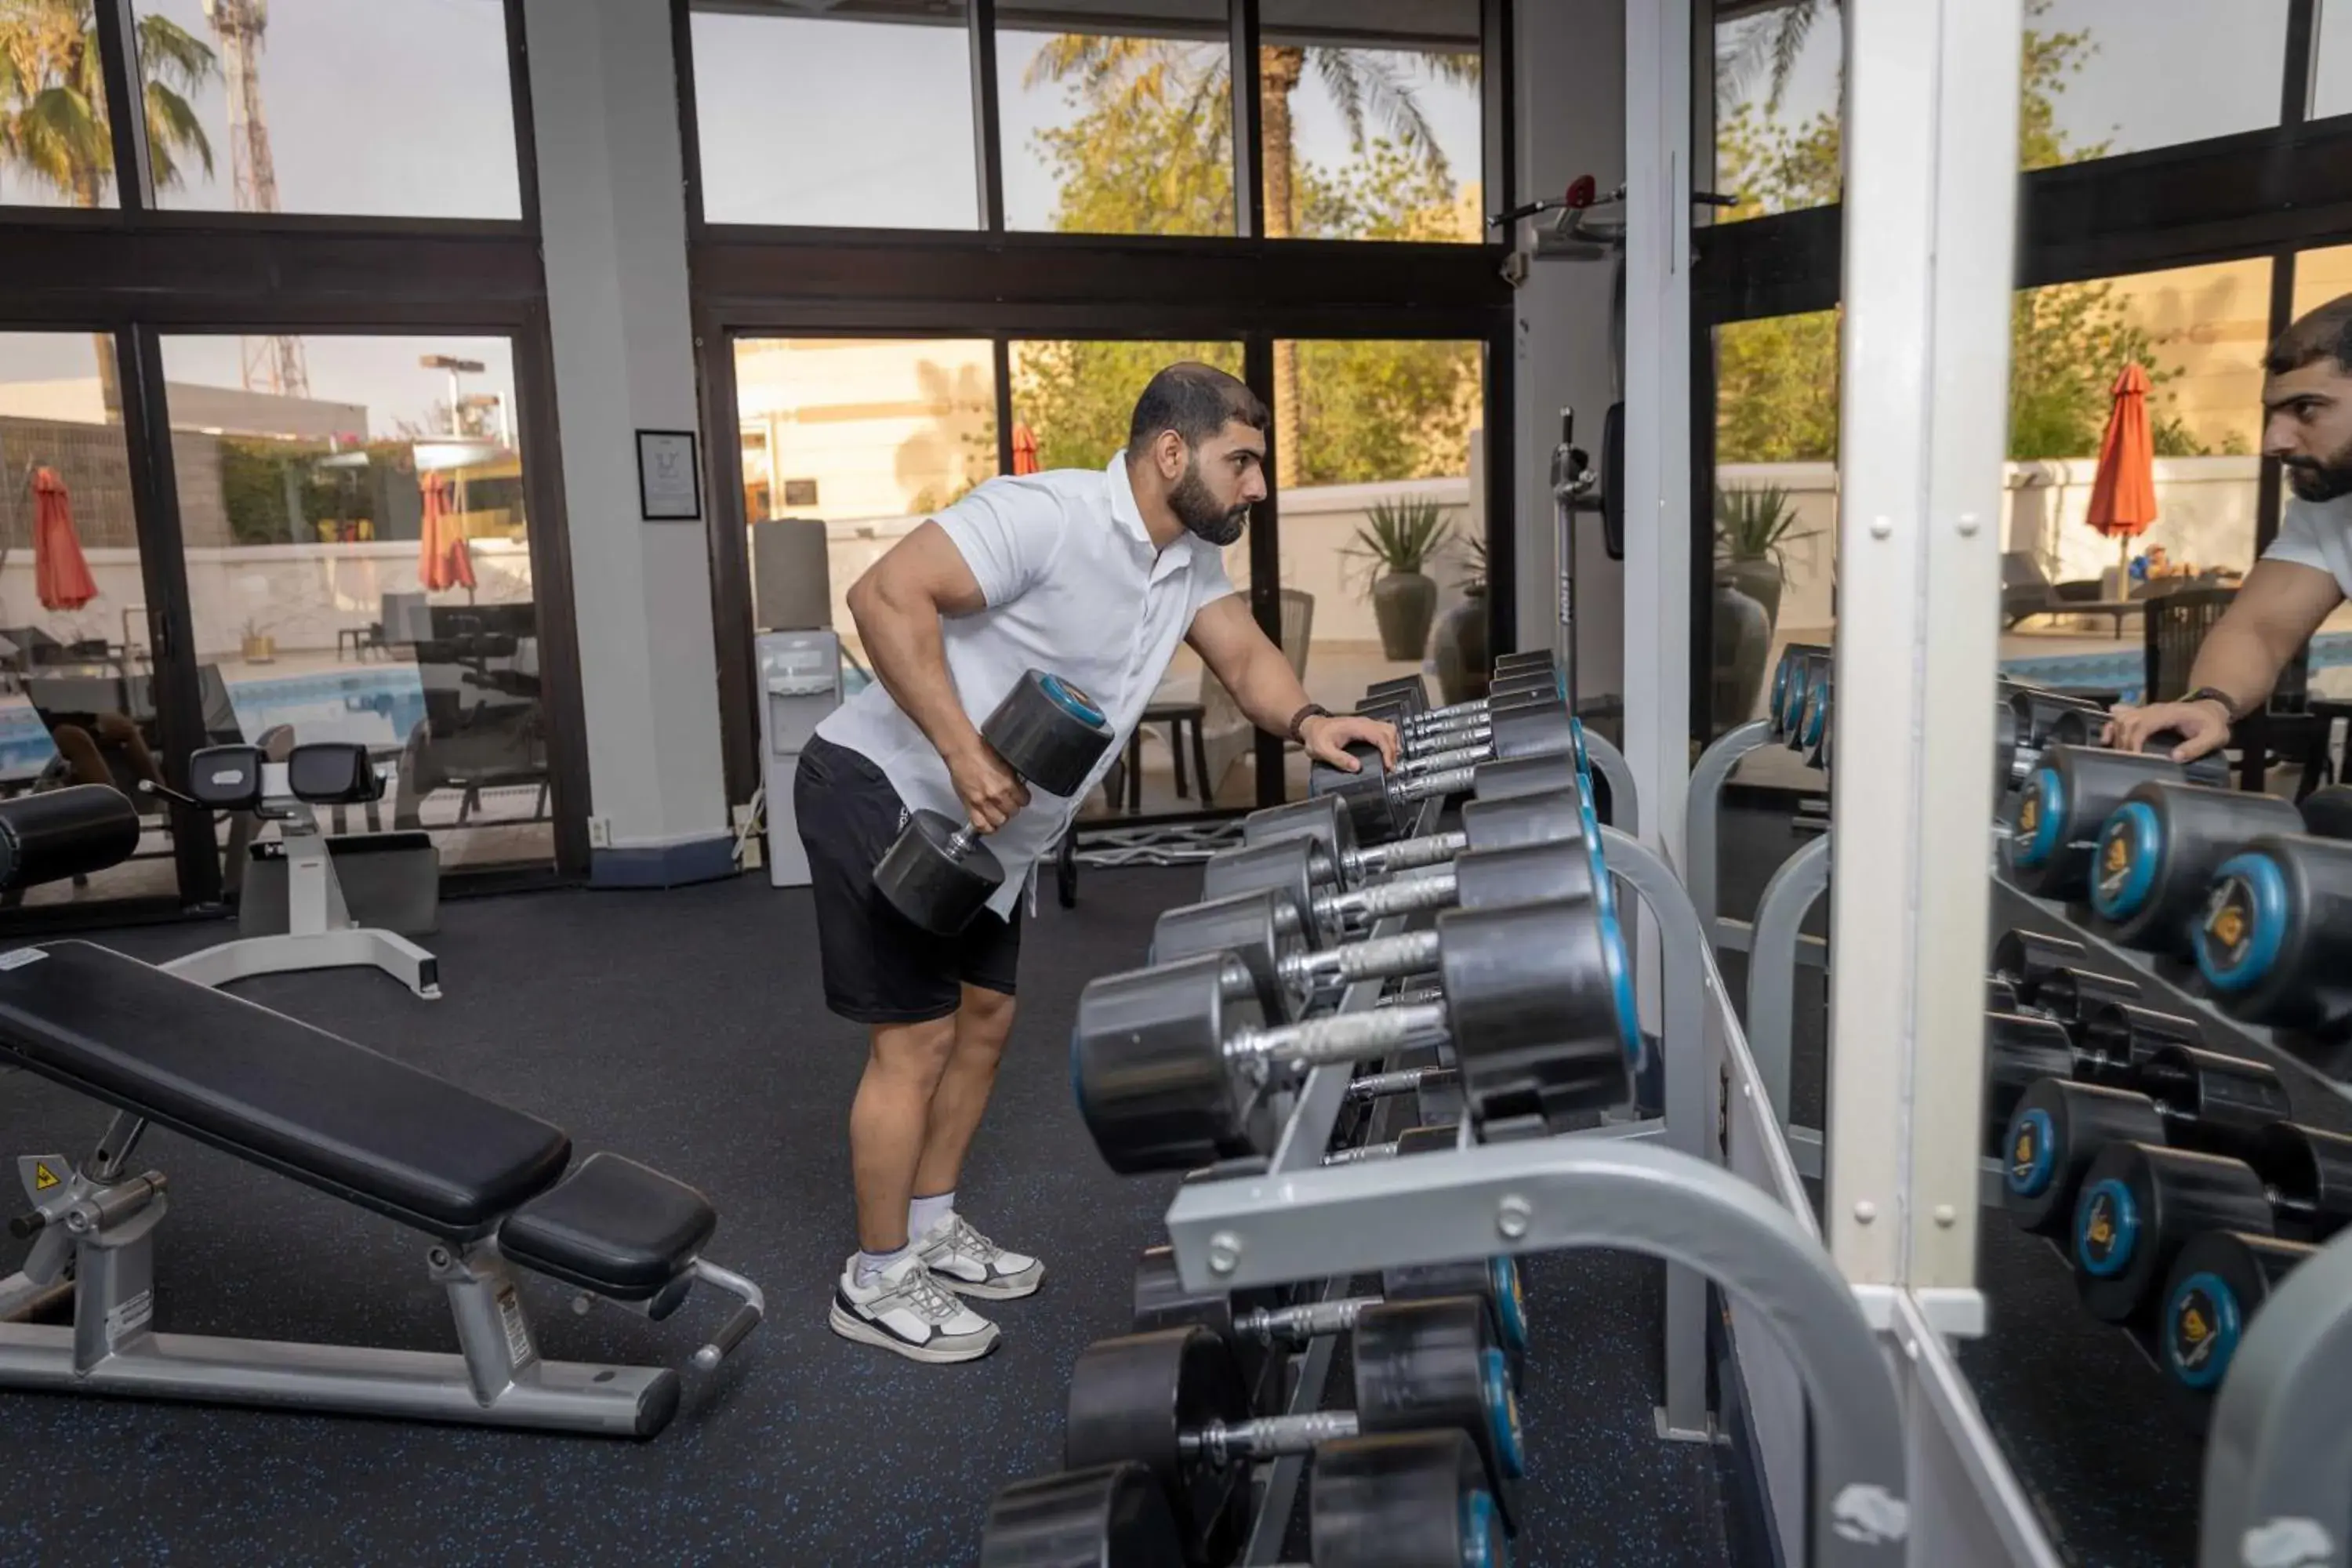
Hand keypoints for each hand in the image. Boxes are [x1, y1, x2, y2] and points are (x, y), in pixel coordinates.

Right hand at [944, 739, 1030, 833]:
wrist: (962, 751)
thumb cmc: (981, 751)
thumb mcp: (1005, 762)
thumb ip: (1012, 778)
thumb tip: (1018, 787)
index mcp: (1008, 783)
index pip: (1024, 800)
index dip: (1022, 798)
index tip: (1019, 796)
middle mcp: (997, 795)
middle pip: (1013, 812)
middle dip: (1011, 807)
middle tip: (1007, 802)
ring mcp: (983, 803)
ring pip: (999, 821)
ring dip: (1000, 817)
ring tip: (998, 812)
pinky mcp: (970, 806)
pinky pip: (981, 825)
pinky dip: (986, 827)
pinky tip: (988, 823)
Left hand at [1299, 713, 1399, 772]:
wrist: (1311, 726)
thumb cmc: (1316, 737)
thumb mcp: (1322, 750)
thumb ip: (1339, 759)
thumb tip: (1357, 767)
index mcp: (1356, 727)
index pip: (1379, 736)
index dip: (1387, 751)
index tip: (1389, 766)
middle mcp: (1364, 723)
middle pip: (1389, 731)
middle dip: (1393, 749)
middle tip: (1391, 767)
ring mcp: (1365, 723)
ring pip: (1388, 729)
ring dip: (1393, 744)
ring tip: (1390, 762)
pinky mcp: (1365, 727)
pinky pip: (1383, 731)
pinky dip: (1388, 742)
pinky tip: (1386, 754)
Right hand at [2102, 698, 2230, 761]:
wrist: (2212, 709)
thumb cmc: (2212, 724)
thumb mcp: (2214, 737)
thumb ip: (2197, 747)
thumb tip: (2174, 757)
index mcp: (2169, 714)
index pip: (2143, 724)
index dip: (2134, 741)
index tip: (2133, 758)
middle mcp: (2154, 709)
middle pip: (2127, 721)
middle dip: (2123, 742)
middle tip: (2126, 761)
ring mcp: (2147, 710)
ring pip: (2121, 718)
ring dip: (2115, 735)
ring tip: (2117, 754)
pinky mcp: (2143, 713)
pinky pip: (2121, 716)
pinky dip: (2110, 727)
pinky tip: (2106, 739)